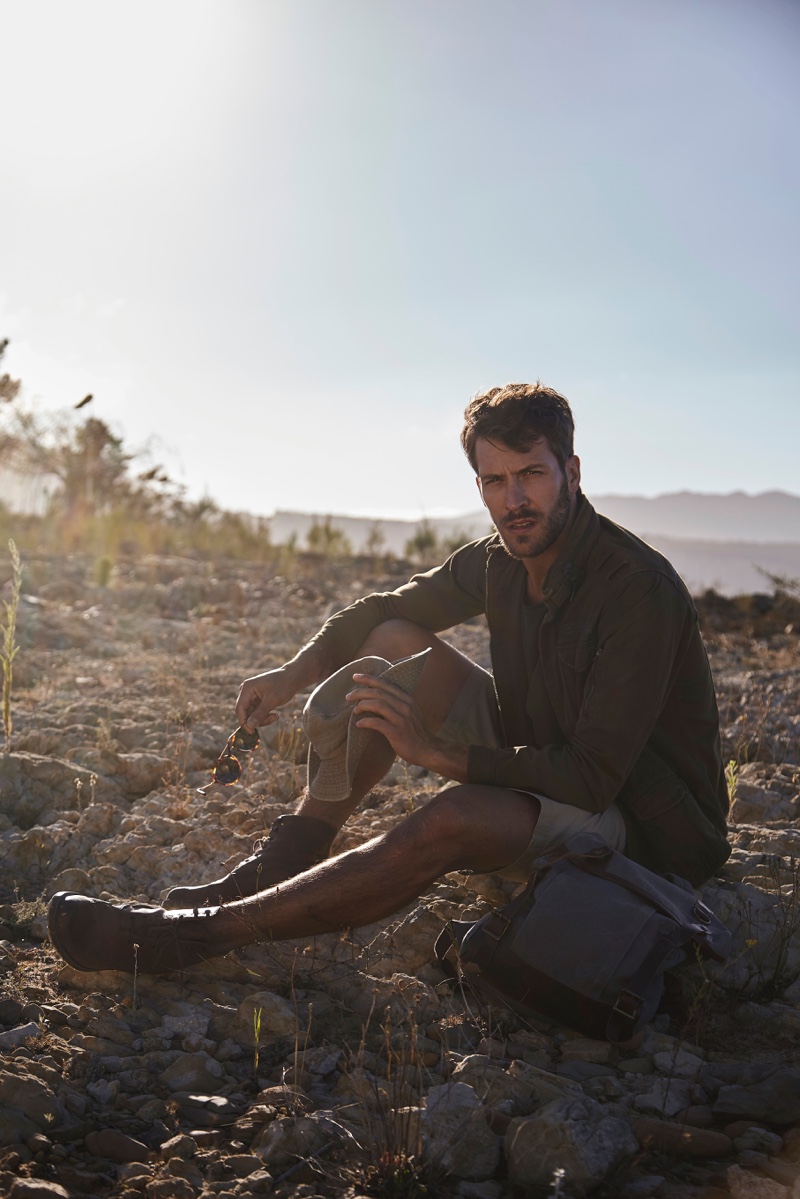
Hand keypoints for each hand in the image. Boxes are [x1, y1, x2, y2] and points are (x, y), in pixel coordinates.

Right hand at [235, 666, 298, 730]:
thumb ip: (260, 713)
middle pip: (245, 713)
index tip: (252, 732)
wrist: (292, 677)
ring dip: (263, 719)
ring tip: (275, 716)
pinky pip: (256, 713)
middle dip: (257, 720)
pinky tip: (275, 714)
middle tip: (273, 719)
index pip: (240, 708)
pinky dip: (265, 716)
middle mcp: (246, 691)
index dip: (244, 722)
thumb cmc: (284, 685)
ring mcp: (251, 696)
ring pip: (251, 715)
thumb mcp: (273, 700)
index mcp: (247, 688)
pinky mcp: (256, 700)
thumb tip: (249, 726)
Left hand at [346, 673, 468, 781]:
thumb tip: (375, 699)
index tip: (355, 676)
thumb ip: (396, 704)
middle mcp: (405, 706)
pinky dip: (366, 722)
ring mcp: (402, 719)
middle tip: (348, 696)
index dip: (369, 679)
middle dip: (361, 692)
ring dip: (362, 705)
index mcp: (407, 699)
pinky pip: (377, 723)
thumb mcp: (409, 713)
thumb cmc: (415, 732)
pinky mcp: (397, 732)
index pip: (385, 684)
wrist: (428, 750)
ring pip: (378, 704)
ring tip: (354, 710)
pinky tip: (359, 724)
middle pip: (379, 693)